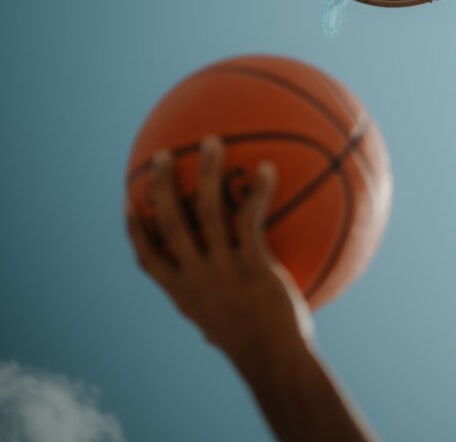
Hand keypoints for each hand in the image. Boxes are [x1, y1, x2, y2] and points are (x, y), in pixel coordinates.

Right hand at [126, 137, 314, 380]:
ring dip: (208, 173)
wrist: (276, 364)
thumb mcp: (225, 326)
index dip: (136, 229)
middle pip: (169, 223)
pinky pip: (250, 219)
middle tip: (162, 155)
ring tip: (212, 142)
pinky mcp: (251, 268)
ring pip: (208, 212)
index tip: (129, 203)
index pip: (148, 259)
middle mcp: (196, 279)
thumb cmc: (259, 345)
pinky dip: (257, 191)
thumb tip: (226, 290)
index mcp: (183, 293)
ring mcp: (222, 271)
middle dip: (161, 186)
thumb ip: (219, 303)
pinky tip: (268, 167)